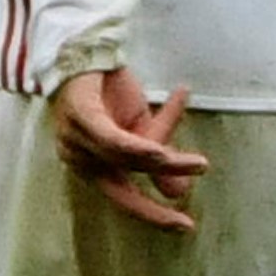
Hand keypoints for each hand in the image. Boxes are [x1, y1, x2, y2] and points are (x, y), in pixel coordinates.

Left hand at [53, 68, 207, 231]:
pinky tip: (160, 154)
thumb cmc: (110, 90)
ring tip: (199, 165)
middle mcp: (78, 158)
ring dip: (165, 163)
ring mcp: (75, 138)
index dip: (151, 214)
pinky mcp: (81, 115)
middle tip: (185, 222)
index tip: (184, 226)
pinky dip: (137, 148)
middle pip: (121, 187)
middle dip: (152, 209)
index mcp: (90, 166)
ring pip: (126, 160)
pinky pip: (111, 139)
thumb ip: (155, 159)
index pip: (122, 197)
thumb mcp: (140, 129)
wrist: (90, 48)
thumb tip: (178, 192)